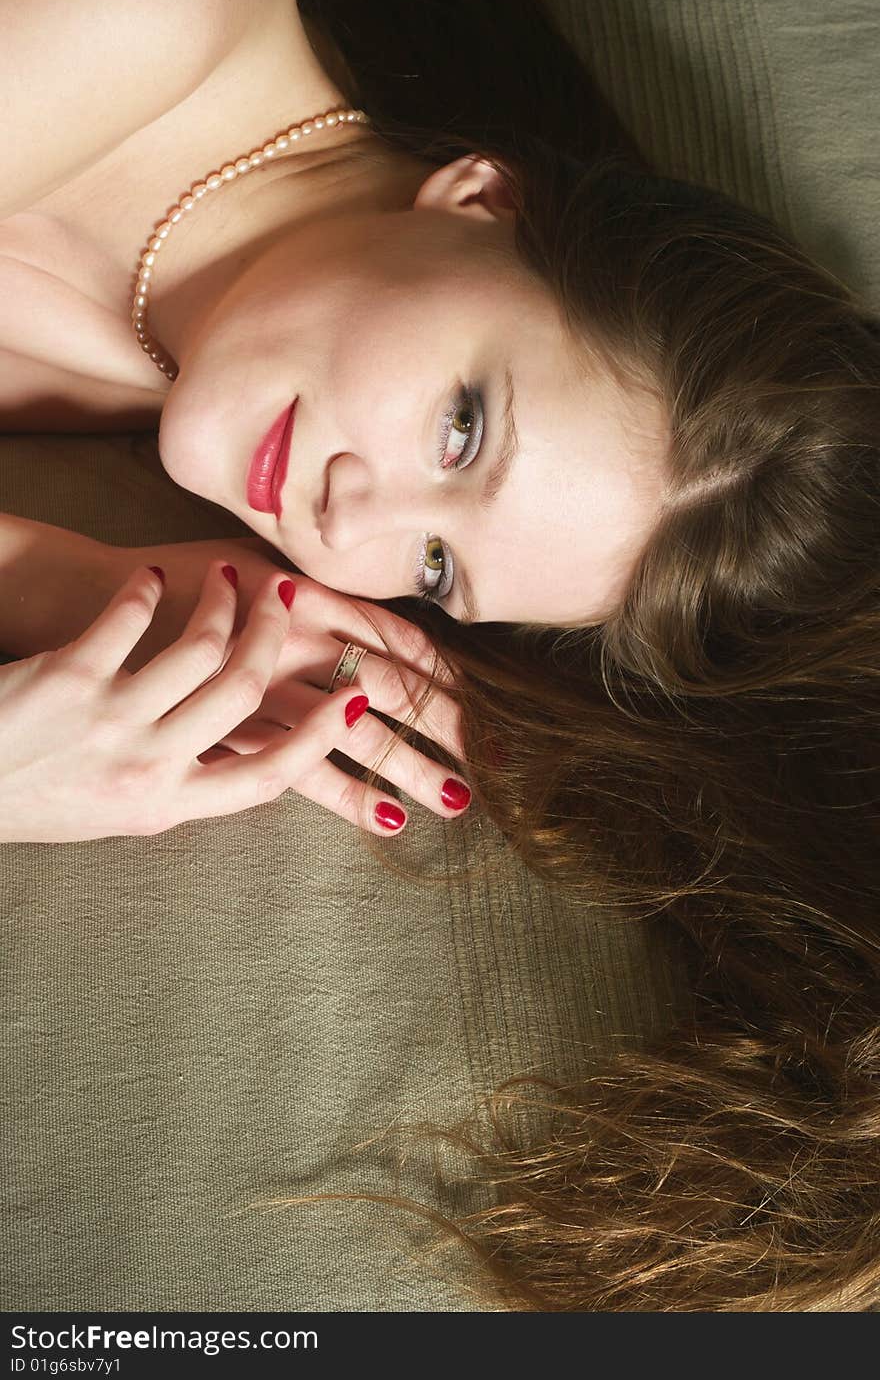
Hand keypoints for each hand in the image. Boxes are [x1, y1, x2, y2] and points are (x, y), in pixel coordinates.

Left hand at [0, 561, 388, 843]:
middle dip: (273, 635)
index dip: (322, 738)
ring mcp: (111, 719)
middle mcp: (147, 765)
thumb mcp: (122, 811)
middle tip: (281, 602)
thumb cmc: (39, 796)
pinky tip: (150, 580)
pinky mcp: (71, 674)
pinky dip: (147, 591)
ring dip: (223, 601)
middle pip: (244, 690)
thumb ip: (183, 781)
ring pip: (202, 646)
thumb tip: (249, 746)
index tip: (357, 701)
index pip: (268, 777)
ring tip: (226, 578)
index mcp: (166, 804)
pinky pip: (133, 616)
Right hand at [199, 572, 471, 828]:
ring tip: (456, 800)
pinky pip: (303, 769)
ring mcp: (274, 687)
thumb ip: (313, 584)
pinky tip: (386, 818)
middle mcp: (304, 640)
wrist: (110, 604)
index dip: (448, 676)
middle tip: (495, 762)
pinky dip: (347, 794)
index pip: (402, 640)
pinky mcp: (240, 728)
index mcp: (318, 597)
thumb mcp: (261, 561)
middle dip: (448, 727)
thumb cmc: (190, 580)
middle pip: (394, 688)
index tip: (490, 706)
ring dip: (412, 768)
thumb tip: (363, 606)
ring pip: (358, 734)